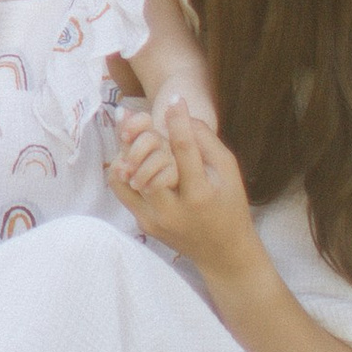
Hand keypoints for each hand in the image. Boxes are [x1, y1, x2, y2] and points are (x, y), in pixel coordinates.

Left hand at [111, 101, 257, 277]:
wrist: (223, 252)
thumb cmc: (230, 206)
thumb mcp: (229, 173)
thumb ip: (207, 142)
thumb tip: (182, 114)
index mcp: (201, 195)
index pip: (185, 151)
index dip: (179, 121)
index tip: (175, 99)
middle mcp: (174, 211)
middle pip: (149, 164)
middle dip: (147, 137)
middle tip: (144, 118)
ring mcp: (155, 220)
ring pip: (127, 176)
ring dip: (128, 151)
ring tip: (131, 133)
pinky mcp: (143, 224)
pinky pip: (122, 190)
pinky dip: (123, 168)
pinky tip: (130, 154)